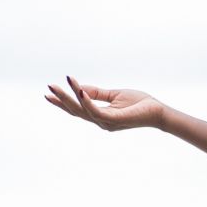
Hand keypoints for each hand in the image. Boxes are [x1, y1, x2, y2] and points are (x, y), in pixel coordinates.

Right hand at [44, 75, 165, 129]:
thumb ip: (98, 93)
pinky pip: (96, 110)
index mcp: (101, 116)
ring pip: (83, 110)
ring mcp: (107, 122)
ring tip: (60, 84)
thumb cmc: (140, 103)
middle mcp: (101, 121)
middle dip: (61, 100)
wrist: (158, 111)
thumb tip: (80, 88)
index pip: (78, 110)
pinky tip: (79, 90)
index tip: (49, 94)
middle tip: (48, 88)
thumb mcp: (114, 95)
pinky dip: (86, 100)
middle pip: (76, 111)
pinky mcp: (115, 120)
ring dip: (70, 97)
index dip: (63, 102)